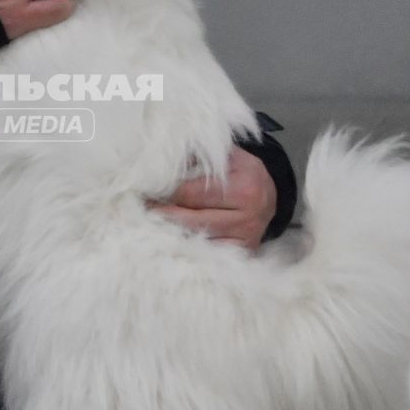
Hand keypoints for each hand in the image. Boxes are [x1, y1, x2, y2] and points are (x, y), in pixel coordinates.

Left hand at [148, 147, 276, 250]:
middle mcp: (247, 217)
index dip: (165, 191)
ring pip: (195, 238)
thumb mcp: (227, 156)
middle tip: (140, 208)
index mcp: (243, 189)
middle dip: (162, 212)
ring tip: (147, 222)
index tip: (144, 190)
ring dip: (169, 231)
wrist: (269, 195)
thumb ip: (199, 156)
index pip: (191, 193)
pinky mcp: (241, 253)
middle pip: (190, 219)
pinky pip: (207, 252)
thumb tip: (162, 160)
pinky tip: (168, 238)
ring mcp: (244, 239)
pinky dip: (186, 246)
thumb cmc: (242, 172)